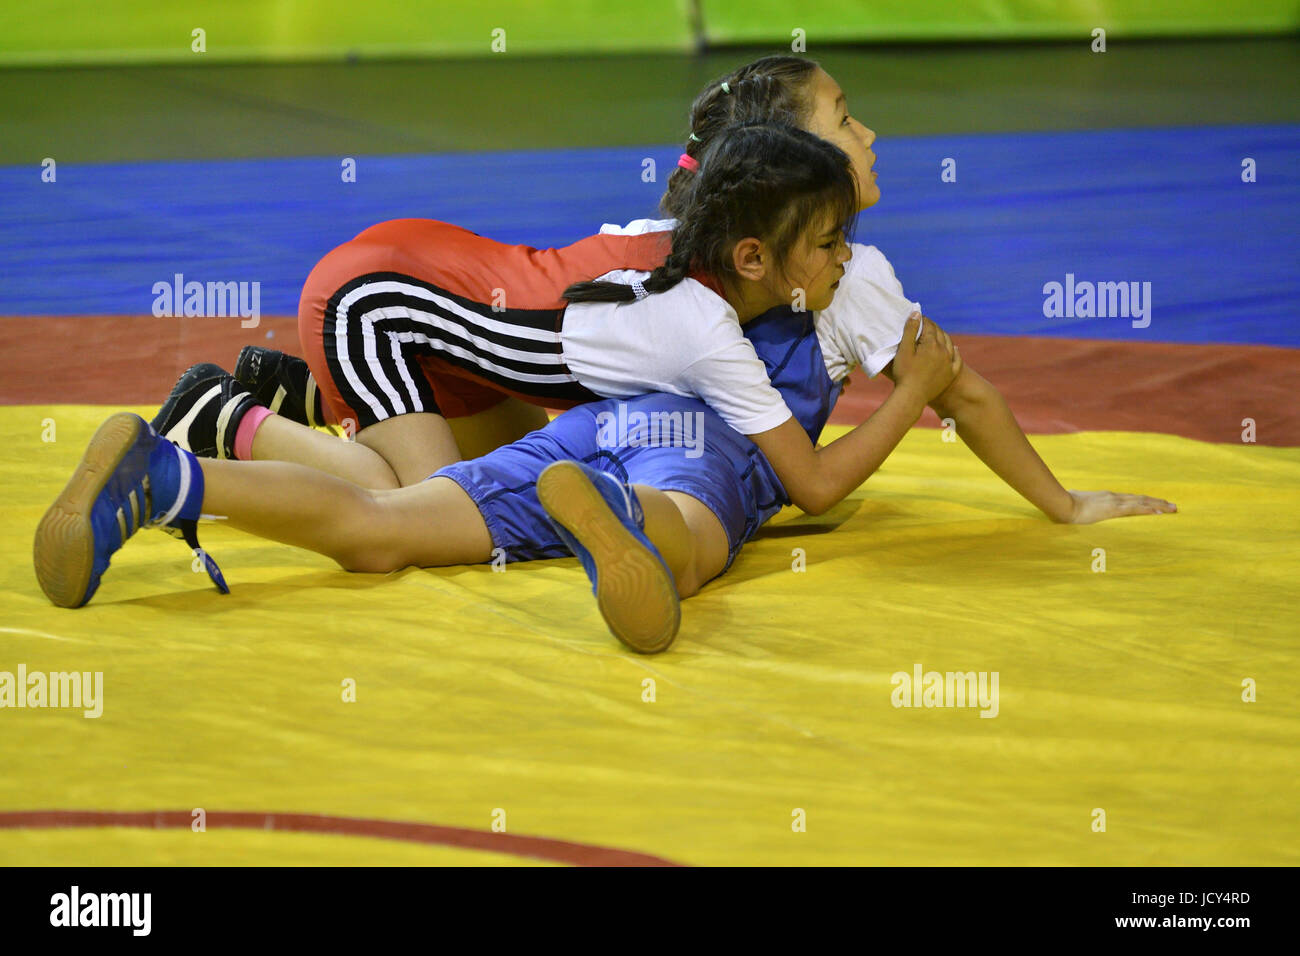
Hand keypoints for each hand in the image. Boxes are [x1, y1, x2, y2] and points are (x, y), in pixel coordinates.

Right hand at [891, 313, 961, 405]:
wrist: (912, 396)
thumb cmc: (904, 373)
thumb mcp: (904, 350)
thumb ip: (910, 330)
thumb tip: (917, 313)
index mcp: (931, 343)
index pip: (928, 326)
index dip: (923, 320)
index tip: (918, 317)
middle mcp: (944, 351)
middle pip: (940, 333)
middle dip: (933, 326)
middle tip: (925, 324)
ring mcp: (949, 362)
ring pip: (950, 344)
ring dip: (944, 336)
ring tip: (937, 334)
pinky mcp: (951, 374)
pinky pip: (957, 359)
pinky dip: (956, 352)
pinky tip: (955, 348)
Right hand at [1059, 489, 1177, 523]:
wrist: (1062, 504)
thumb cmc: (1065, 505)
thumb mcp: (1077, 506)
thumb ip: (1083, 508)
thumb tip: (1078, 512)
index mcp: (1106, 498)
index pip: (1130, 499)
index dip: (1144, 501)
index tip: (1156, 504)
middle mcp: (1114, 497)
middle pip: (1140, 499)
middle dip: (1157, 503)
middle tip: (1173, 506)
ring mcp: (1114, 502)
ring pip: (1142, 502)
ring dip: (1158, 505)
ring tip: (1172, 509)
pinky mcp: (1113, 509)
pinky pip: (1135, 509)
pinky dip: (1148, 510)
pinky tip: (1159, 513)